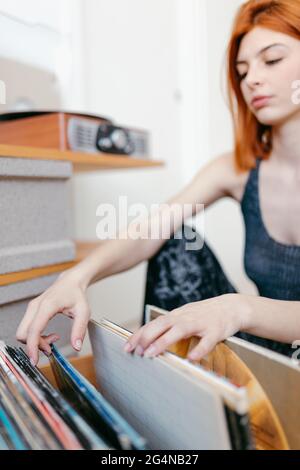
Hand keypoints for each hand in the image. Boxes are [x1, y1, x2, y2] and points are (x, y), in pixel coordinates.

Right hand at [16, 269, 90, 365]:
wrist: (71, 281)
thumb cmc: (77, 295)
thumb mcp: (83, 312)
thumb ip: (79, 330)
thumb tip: (76, 347)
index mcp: (47, 306)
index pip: (34, 330)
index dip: (32, 347)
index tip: (34, 361)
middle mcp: (35, 306)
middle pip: (23, 334)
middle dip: (35, 345)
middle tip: (51, 347)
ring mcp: (31, 307)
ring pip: (23, 332)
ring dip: (35, 341)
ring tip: (53, 339)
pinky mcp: (31, 310)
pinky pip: (27, 328)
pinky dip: (35, 336)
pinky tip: (49, 334)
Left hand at [124, 294, 249, 360]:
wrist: (232, 307)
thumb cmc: (205, 315)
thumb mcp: (184, 317)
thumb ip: (169, 327)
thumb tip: (149, 340)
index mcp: (176, 316)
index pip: (153, 324)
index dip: (139, 334)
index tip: (127, 346)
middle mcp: (185, 317)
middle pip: (162, 324)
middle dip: (146, 337)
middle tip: (135, 351)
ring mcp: (200, 323)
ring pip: (179, 331)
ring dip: (163, 342)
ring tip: (151, 354)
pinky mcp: (216, 331)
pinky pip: (207, 341)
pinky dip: (199, 350)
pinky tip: (191, 359)